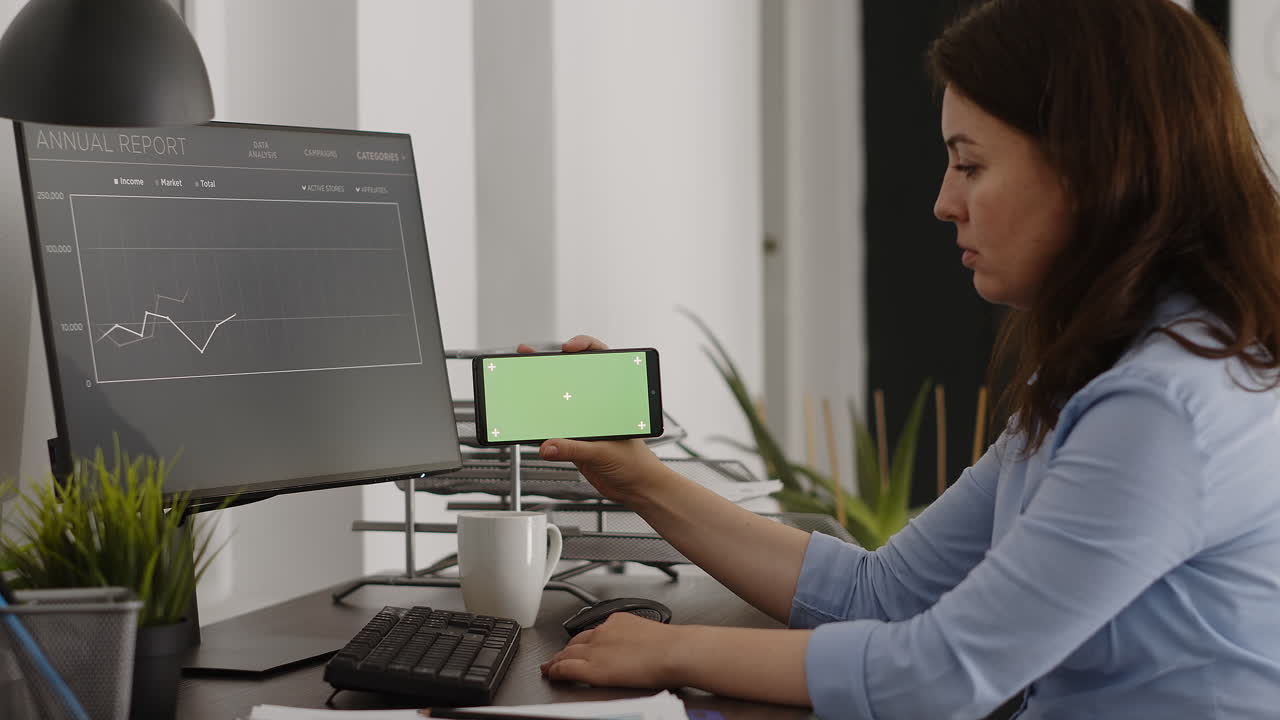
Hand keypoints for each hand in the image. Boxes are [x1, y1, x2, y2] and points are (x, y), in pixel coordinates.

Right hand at [517, 335, 671, 505]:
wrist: (637, 489)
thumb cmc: (637, 465)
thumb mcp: (605, 453)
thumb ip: (575, 449)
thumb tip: (548, 445)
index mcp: (614, 399)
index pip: (601, 361)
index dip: (585, 347)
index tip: (568, 348)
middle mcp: (598, 406)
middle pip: (573, 377)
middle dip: (551, 363)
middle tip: (530, 355)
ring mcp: (585, 422)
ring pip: (560, 400)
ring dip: (541, 391)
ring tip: (522, 378)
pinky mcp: (575, 441)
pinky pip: (554, 427)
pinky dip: (540, 422)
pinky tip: (526, 416)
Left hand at [541, 613, 692, 688]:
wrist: (674, 652)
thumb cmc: (672, 646)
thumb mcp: (652, 633)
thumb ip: (639, 637)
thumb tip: (642, 646)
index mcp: (619, 620)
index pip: (594, 631)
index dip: (582, 640)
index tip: (579, 645)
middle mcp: (603, 631)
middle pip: (576, 640)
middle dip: (566, 649)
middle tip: (558, 657)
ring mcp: (596, 648)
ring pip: (567, 653)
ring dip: (557, 660)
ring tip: (550, 666)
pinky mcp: (592, 667)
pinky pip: (566, 668)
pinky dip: (555, 671)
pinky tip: (551, 674)